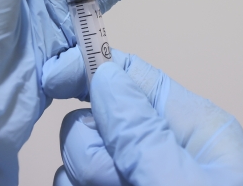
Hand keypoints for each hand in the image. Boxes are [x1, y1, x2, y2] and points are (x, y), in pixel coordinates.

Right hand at [45, 50, 242, 185]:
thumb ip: (142, 133)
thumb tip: (103, 74)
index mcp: (191, 127)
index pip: (132, 75)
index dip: (89, 67)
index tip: (51, 78)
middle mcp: (158, 149)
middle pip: (94, 120)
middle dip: (95, 152)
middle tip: (121, 183)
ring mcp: (131, 180)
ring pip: (76, 159)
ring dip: (87, 180)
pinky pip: (70, 185)